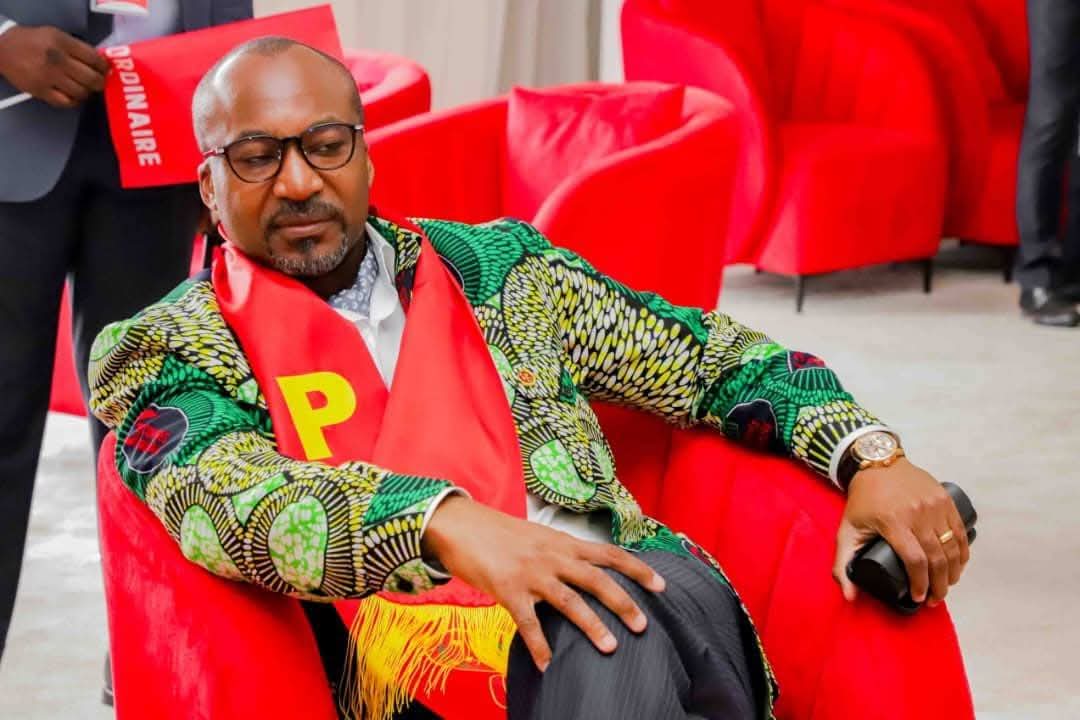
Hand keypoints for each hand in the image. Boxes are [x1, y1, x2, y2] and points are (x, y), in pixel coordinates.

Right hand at [0, 25, 108, 108]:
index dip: (104, 67)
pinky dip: (74, 101)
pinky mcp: (41, 91)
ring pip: (81, 92)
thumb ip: (76, 47)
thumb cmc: (33, 41)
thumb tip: (99, 62)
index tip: (106, 70)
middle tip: (99, 82)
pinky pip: (66, 102)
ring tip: (85, 88)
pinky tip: (73, 96)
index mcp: (62, 43)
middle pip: (91, 78)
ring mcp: (49, 77)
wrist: (3, 49)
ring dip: (87, 92)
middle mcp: (57, 60)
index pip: (94, 59)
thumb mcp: (56, 35)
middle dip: (100, 82)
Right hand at [422, 495, 665, 671]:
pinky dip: (539, 646)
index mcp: (563, 542)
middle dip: (623, 602)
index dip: (638, 569)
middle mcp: (553, 556)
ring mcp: (531, 573)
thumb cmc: (498, 533)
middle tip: (643, 625)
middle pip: (597, 579)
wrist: (460, 524)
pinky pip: (528, 622)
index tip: (661, 586)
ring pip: (570, 601)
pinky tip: (547, 665)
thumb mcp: (536, 536)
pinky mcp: (508, 589)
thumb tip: (582, 570)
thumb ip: (559, 552)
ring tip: (609, 647)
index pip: (609, 553)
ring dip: (591, 625)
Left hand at [833, 457, 969, 605]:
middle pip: (937, 558)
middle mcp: (917, 513)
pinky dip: (962, 552)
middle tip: (934, 599)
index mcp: (893, 522)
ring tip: (946, 586)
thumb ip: (843, 564)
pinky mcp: (945, 499)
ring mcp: (934, 505)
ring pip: (952, 547)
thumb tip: (848, 597)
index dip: (920, 584)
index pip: (915, 560)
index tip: (919, 598)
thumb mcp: (846, 530)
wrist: (877, 462)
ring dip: (953, 572)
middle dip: (939, 585)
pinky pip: (960, 531)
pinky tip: (958, 565)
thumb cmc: (862, 499)